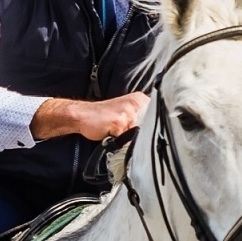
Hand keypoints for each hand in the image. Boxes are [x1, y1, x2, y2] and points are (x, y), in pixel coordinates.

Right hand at [31, 92, 149, 141]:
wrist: (83, 115)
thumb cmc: (103, 116)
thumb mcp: (126, 112)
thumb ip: (141, 118)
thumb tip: (156, 132)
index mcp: (139, 99)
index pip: (157, 115)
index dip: (153, 126)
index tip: (149, 131)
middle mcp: (135, 103)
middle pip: (150, 126)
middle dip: (142, 133)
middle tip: (127, 132)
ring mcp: (127, 113)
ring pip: (138, 134)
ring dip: (129, 138)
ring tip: (118, 132)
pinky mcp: (119, 123)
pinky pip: (126, 139)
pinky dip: (120, 141)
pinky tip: (112, 134)